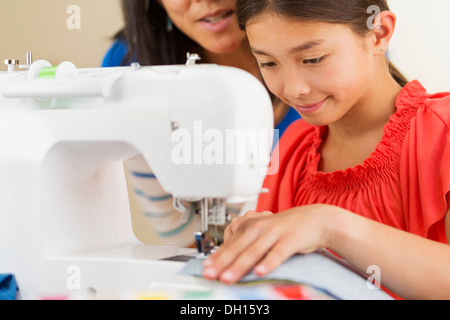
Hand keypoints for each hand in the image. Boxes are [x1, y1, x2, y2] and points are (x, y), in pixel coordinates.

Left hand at [203, 204, 335, 283]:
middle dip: (223, 262)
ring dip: (240, 265)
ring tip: (228, 278)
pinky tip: (260, 272)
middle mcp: (261, 227)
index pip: (230, 243)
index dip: (217, 256)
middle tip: (210, 274)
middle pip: (238, 247)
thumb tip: (227, 260)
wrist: (314, 219)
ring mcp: (276, 233)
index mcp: (252, 226)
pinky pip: (278, 253)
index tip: (206, 267)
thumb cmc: (286, 229)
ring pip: (255, 251)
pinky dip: (269, 262)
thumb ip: (247, 243)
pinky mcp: (291, 240)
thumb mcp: (263, 232)